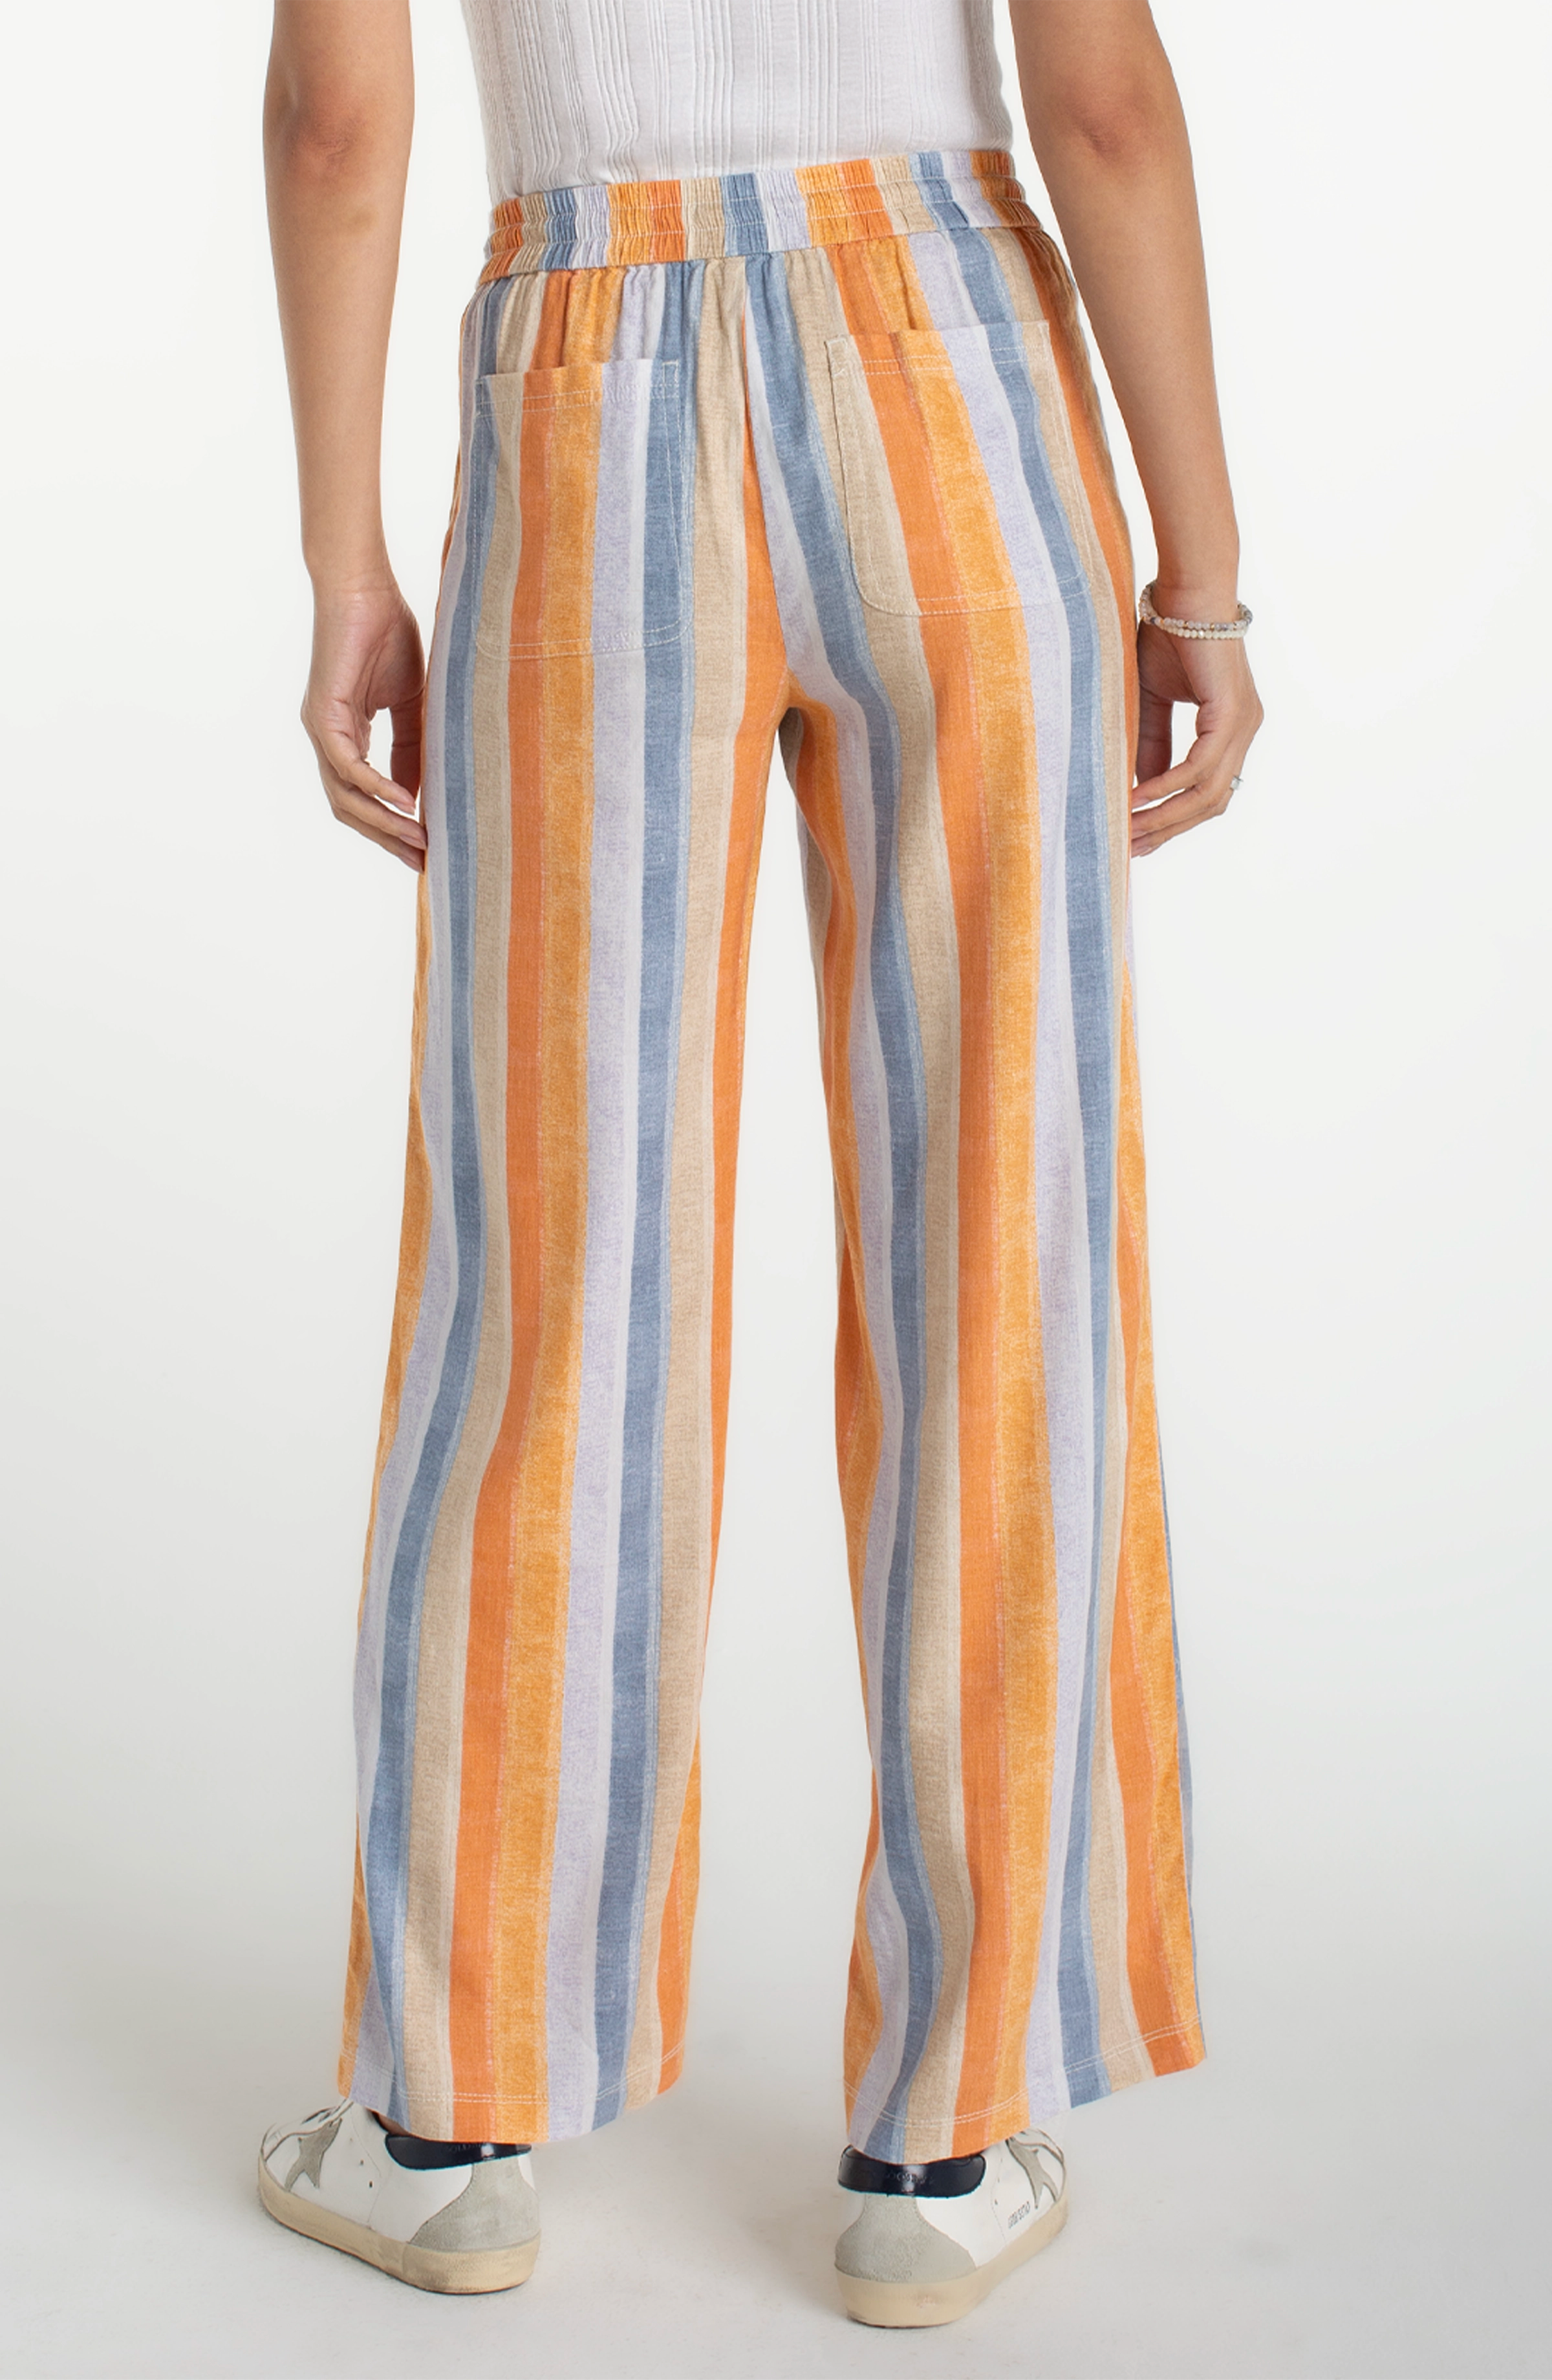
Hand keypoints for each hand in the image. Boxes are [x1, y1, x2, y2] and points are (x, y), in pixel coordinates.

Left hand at [302, 585, 426, 868]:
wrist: (364, 587)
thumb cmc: (386, 633)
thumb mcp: (410, 703)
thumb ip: (412, 748)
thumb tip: (417, 797)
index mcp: (344, 735)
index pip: (362, 797)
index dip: (391, 827)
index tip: (424, 849)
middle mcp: (326, 738)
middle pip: (349, 809)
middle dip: (387, 838)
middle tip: (423, 862)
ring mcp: (321, 728)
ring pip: (345, 797)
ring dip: (383, 824)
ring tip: (419, 840)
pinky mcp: (324, 714)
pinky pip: (348, 767)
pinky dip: (377, 789)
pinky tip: (406, 804)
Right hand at [1130, 619, 1262, 858]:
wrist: (1185, 592)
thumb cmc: (1169, 634)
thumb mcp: (1152, 700)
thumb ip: (1151, 744)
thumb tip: (1140, 788)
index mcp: (1232, 728)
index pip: (1209, 791)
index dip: (1175, 820)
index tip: (1140, 840)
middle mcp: (1245, 730)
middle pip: (1210, 802)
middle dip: (1168, 830)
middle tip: (1130, 848)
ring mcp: (1243, 724)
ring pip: (1206, 792)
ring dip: (1164, 817)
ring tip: (1128, 831)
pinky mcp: (1231, 714)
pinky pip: (1198, 767)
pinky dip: (1166, 787)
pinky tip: (1136, 799)